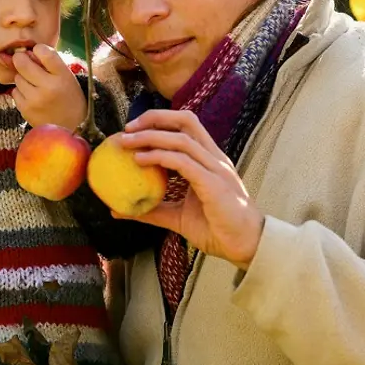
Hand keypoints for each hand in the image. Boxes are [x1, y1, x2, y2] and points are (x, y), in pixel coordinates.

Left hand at [12, 44, 85, 129]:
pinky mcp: (25, 109)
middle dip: (22, 59)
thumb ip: (49, 63)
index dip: (38, 49)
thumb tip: (25, 51)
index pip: (44, 52)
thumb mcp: (67, 77)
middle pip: (22, 62)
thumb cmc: (69, 97)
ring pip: (17, 77)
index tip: (38, 52)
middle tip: (25, 62)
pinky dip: (21, 92)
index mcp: (63, 76)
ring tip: (34, 84)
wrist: (71, 127)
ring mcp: (35, 99)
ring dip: (22, 78)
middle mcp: (48, 87)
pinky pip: (15, 92)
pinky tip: (32, 96)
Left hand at [116, 110, 264, 269]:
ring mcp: (216, 168)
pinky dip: (160, 157)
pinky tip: (140, 160)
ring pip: (182, 139)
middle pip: (186, 121)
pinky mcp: (214, 183)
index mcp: (209, 160)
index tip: (132, 130)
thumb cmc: (217, 229)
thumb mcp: (177, 217)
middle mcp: (214, 158)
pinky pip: (183, 162)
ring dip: (151, 136)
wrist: (245, 245)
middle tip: (127, 129)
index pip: (186, 127)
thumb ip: (152, 210)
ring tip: (127, 142)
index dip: (159, 121)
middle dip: (155, 118)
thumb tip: (118, 210)